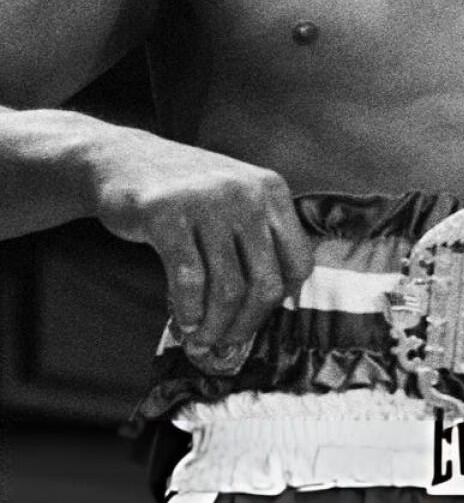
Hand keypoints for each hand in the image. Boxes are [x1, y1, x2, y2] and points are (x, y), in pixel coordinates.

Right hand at [92, 129, 312, 362]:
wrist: (124, 159)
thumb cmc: (186, 193)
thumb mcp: (236, 199)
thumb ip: (259, 239)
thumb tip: (269, 307)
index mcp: (271, 190)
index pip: (299, 262)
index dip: (281, 300)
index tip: (257, 316)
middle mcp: (246, 192)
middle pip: (266, 282)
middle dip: (246, 324)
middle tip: (226, 342)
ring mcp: (207, 202)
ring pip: (228, 288)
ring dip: (215, 327)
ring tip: (201, 338)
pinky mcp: (167, 215)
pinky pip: (189, 280)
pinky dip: (189, 311)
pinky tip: (184, 321)